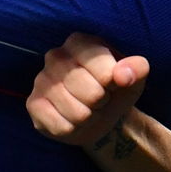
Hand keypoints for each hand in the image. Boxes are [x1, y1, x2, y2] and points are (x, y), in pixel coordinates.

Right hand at [28, 33, 151, 148]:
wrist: (97, 113)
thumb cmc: (114, 89)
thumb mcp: (134, 77)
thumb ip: (137, 69)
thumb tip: (123, 75)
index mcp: (80, 42)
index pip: (103, 69)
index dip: (114, 84)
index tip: (112, 83)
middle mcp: (56, 56)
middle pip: (92, 94)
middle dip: (101, 102)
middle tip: (99, 99)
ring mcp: (41, 80)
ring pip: (77, 113)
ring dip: (89, 117)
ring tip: (87, 108)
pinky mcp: (33, 104)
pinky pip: (61, 126)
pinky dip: (73, 129)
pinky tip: (71, 118)